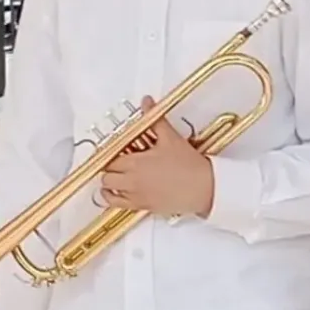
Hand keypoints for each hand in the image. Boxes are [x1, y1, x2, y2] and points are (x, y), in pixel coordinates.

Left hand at [99, 100, 214, 218]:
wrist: (203, 188)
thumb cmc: (188, 165)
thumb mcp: (170, 138)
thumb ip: (154, 119)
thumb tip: (147, 102)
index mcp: (135, 162)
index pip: (111, 157)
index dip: (113, 152)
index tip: (117, 150)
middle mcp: (131, 180)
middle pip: (106, 174)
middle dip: (110, 167)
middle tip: (118, 162)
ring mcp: (136, 195)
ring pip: (108, 189)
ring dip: (108, 183)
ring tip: (114, 177)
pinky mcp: (143, 206)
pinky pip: (118, 205)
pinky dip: (111, 198)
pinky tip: (114, 193)